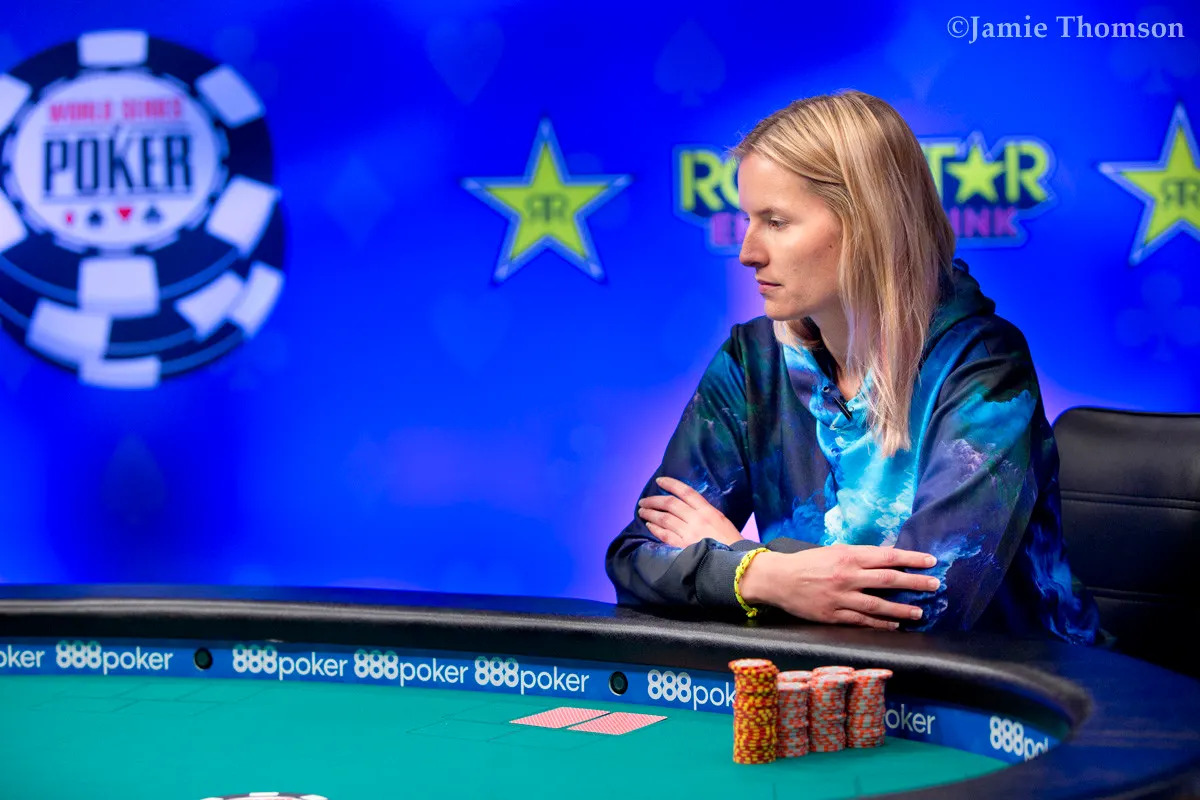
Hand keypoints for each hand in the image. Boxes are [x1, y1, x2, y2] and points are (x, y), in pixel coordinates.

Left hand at [637, 476, 746, 547]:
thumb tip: (687, 506)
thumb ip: (705, 512)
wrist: (735, 563)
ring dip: (650, 513)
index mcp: (708, 510)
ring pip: (664, 518)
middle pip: (670, 504)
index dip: (671, 484)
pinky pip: (665, 534)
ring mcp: (689, 533)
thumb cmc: (731, 542)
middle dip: (654, 500)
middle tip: (644, 500)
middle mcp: (696, 519)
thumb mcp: (722, 521)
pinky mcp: (683, 547)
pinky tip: (649, 525)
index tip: (659, 481)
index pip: (686, 492)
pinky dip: (655, 528)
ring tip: (642, 511)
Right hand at [738, 545, 939, 629]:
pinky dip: (880, 625)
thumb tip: (888, 556)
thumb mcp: (834, 551)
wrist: (779, 579)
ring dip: (901, 610)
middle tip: (935, 585)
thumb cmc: (808, 562)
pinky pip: (862, 621)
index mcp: (849, 556)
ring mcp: (841, 597)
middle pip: (889, 580)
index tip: (931, 561)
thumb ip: (860, 555)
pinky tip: (894, 626)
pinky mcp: (833, 615)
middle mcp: (848, 576)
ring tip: (919, 612)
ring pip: (878, 605)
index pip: (888, 557)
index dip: (912, 559)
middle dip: (915, 583)